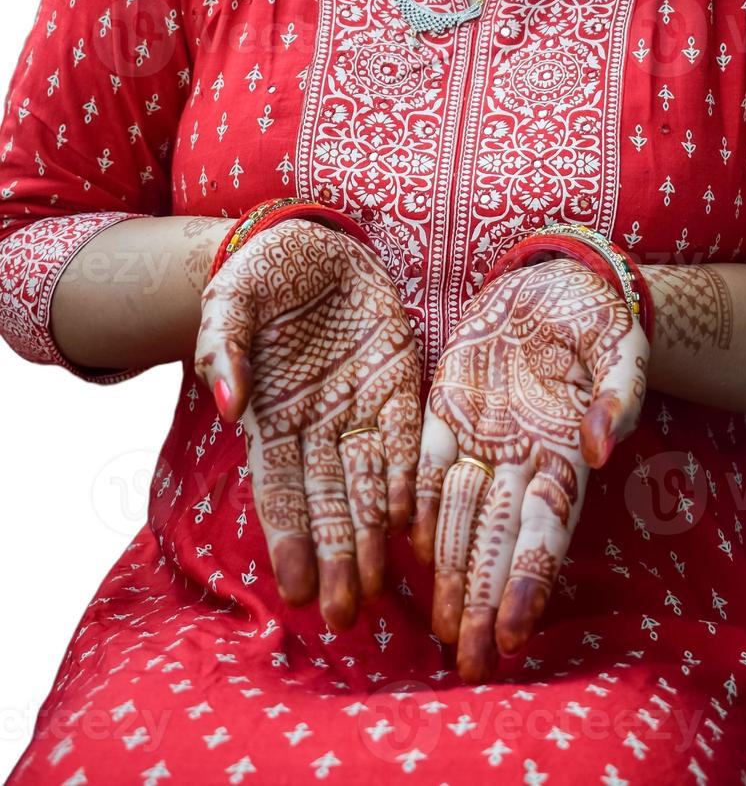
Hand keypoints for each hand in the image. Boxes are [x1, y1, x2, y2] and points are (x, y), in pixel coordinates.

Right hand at [194, 220, 420, 628]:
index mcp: (273, 416)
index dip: (289, 539)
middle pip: (329, 501)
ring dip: (375, 533)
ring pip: (370, 481)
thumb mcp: (229, 301)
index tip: (296, 590)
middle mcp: (320, 424)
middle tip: (345, 614)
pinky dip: (409, 474)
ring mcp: (362, 406)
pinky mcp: (400, 381)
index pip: (280, 490)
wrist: (314, 241)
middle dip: (337, 557)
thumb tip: (228, 407)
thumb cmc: (262, 275)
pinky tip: (413, 516)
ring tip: (380, 587)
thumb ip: (222, 347)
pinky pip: (408, 433)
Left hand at [412, 259, 648, 681]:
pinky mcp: (447, 410)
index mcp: (566, 453)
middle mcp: (521, 459)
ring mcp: (482, 438)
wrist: (555, 282)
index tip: (514, 636)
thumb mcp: (622, 346)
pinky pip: (427, 464)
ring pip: (461, 516)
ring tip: (441, 630)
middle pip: (500, 542)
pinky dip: (420, 505)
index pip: (546, 532)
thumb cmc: (599, 316)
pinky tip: (411, 549)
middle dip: (484, 602)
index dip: (530, 583)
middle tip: (467, 663)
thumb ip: (618, 394)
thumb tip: (604, 447)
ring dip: (451, 572)